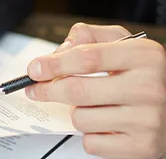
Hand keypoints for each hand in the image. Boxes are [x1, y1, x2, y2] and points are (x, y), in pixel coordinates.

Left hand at [26, 23, 165, 158]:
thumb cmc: (145, 72)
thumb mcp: (124, 43)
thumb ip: (90, 36)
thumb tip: (59, 51)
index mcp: (143, 56)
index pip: (87, 57)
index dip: (54, 63)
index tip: (34, 68)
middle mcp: (149, 87)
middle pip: (78, 90)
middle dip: (47, 89)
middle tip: (34, 88)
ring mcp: (148, 120)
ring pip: (82, 118)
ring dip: (76, 111)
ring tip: (92, 103)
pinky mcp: (143, 148)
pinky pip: (93, 143)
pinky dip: (89, 133)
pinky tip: (104, 123)